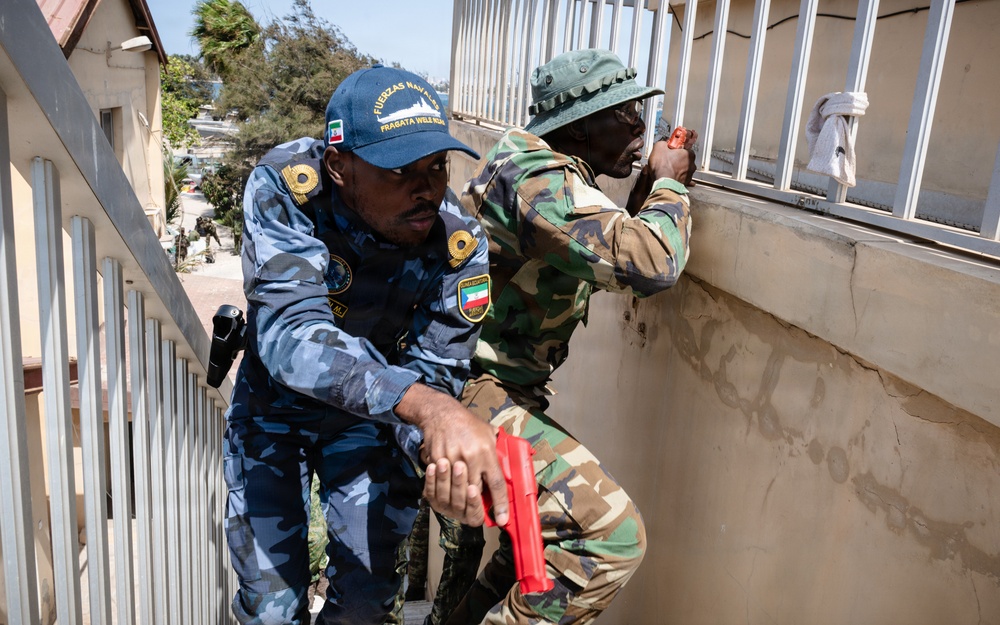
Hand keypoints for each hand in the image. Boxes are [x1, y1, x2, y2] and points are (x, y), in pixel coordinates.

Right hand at [397, 384, 508, 525]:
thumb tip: (509, 467)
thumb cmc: (469, 424)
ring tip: (463, 499)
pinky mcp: (437, 460)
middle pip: (475, 491)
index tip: (502, 519)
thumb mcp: (488, 433)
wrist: (442, 413)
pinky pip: (441, 483)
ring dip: (460, 498)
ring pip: (457, 490)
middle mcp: (471, 458)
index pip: (496, 483)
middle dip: (476, 503)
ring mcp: (452, 460)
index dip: (500, 504)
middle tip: (478, 507)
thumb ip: (497, 451)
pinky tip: (446, 490)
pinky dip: (444, 489)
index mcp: (486, 452)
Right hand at [647, 136, 696, 186]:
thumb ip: (663, 143)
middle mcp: (692, 164)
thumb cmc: (662, 166)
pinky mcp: (686, 183)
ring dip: (678, 170)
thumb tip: (663, 144)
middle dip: (677, 160)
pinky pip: (683, 179)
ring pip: (683, 170)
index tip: (670, 150)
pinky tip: (673, 178)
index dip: (676, 149)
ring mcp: (689, 175)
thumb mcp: (659, 147)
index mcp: (688, 153)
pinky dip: (678, 179)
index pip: (684, 148)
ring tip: (667, 170)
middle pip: (684, 159)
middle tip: (667, 160)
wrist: (663, 183)